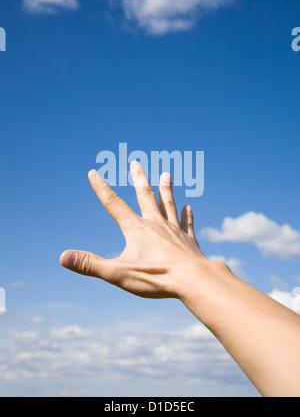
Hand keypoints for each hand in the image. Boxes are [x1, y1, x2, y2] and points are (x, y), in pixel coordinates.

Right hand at [60, 161, 210, 298]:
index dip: (101, 188)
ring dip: (166, 189)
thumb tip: (63, 257)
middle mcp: (155, 224)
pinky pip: (187, 224)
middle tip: (136, 163)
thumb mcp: (117, 273)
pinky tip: (189, 206)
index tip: (93, 172)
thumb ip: (90, 264)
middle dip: (139, 179)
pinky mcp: (189, 241)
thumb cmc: (155, 277)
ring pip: (169, 205)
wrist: (193, 280)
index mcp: (136, 229)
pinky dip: (187, 215)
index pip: (114, 204)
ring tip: (167, 174)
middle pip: (145, 196)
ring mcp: (174, 231)